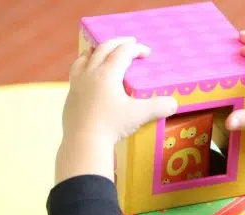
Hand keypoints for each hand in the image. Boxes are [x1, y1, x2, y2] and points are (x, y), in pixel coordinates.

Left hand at [56, 38, 177, 183]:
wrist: (83, 142)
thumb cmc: (111, 126)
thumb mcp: (139, 116)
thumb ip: (158, 107)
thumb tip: (173, 103)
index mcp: (107, 74)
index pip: (123, 52)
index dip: (136, 49)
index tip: (146, 52)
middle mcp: (90, 73)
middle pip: (103, 48)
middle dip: (118, 43)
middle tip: (130, 42)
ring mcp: (77, 84)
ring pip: (85, 57)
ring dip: (97, 50)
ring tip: (103, 50)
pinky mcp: (71, 96)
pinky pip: (76, 72)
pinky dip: (85, 65)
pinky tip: (88, 73)